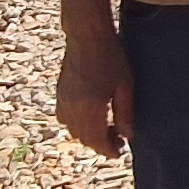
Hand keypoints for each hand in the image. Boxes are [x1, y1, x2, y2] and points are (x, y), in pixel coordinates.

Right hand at [56, 34, 133, 157]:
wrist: (87, 37)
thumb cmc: (111, 58)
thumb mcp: (125, 85)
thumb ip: (125, 113)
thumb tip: (128, 136)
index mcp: (89, 107)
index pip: (97, 140)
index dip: (108, 150)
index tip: (120, 151)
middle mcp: (72, 108)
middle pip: (85, 138)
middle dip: (101, 143)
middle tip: (119, 139)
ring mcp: (63, 101)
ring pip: (74, 130)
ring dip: (89, 134)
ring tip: (108, 127)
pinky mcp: (60, 94)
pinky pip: (65, 119)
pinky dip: (77, 124)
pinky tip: (91, 116)